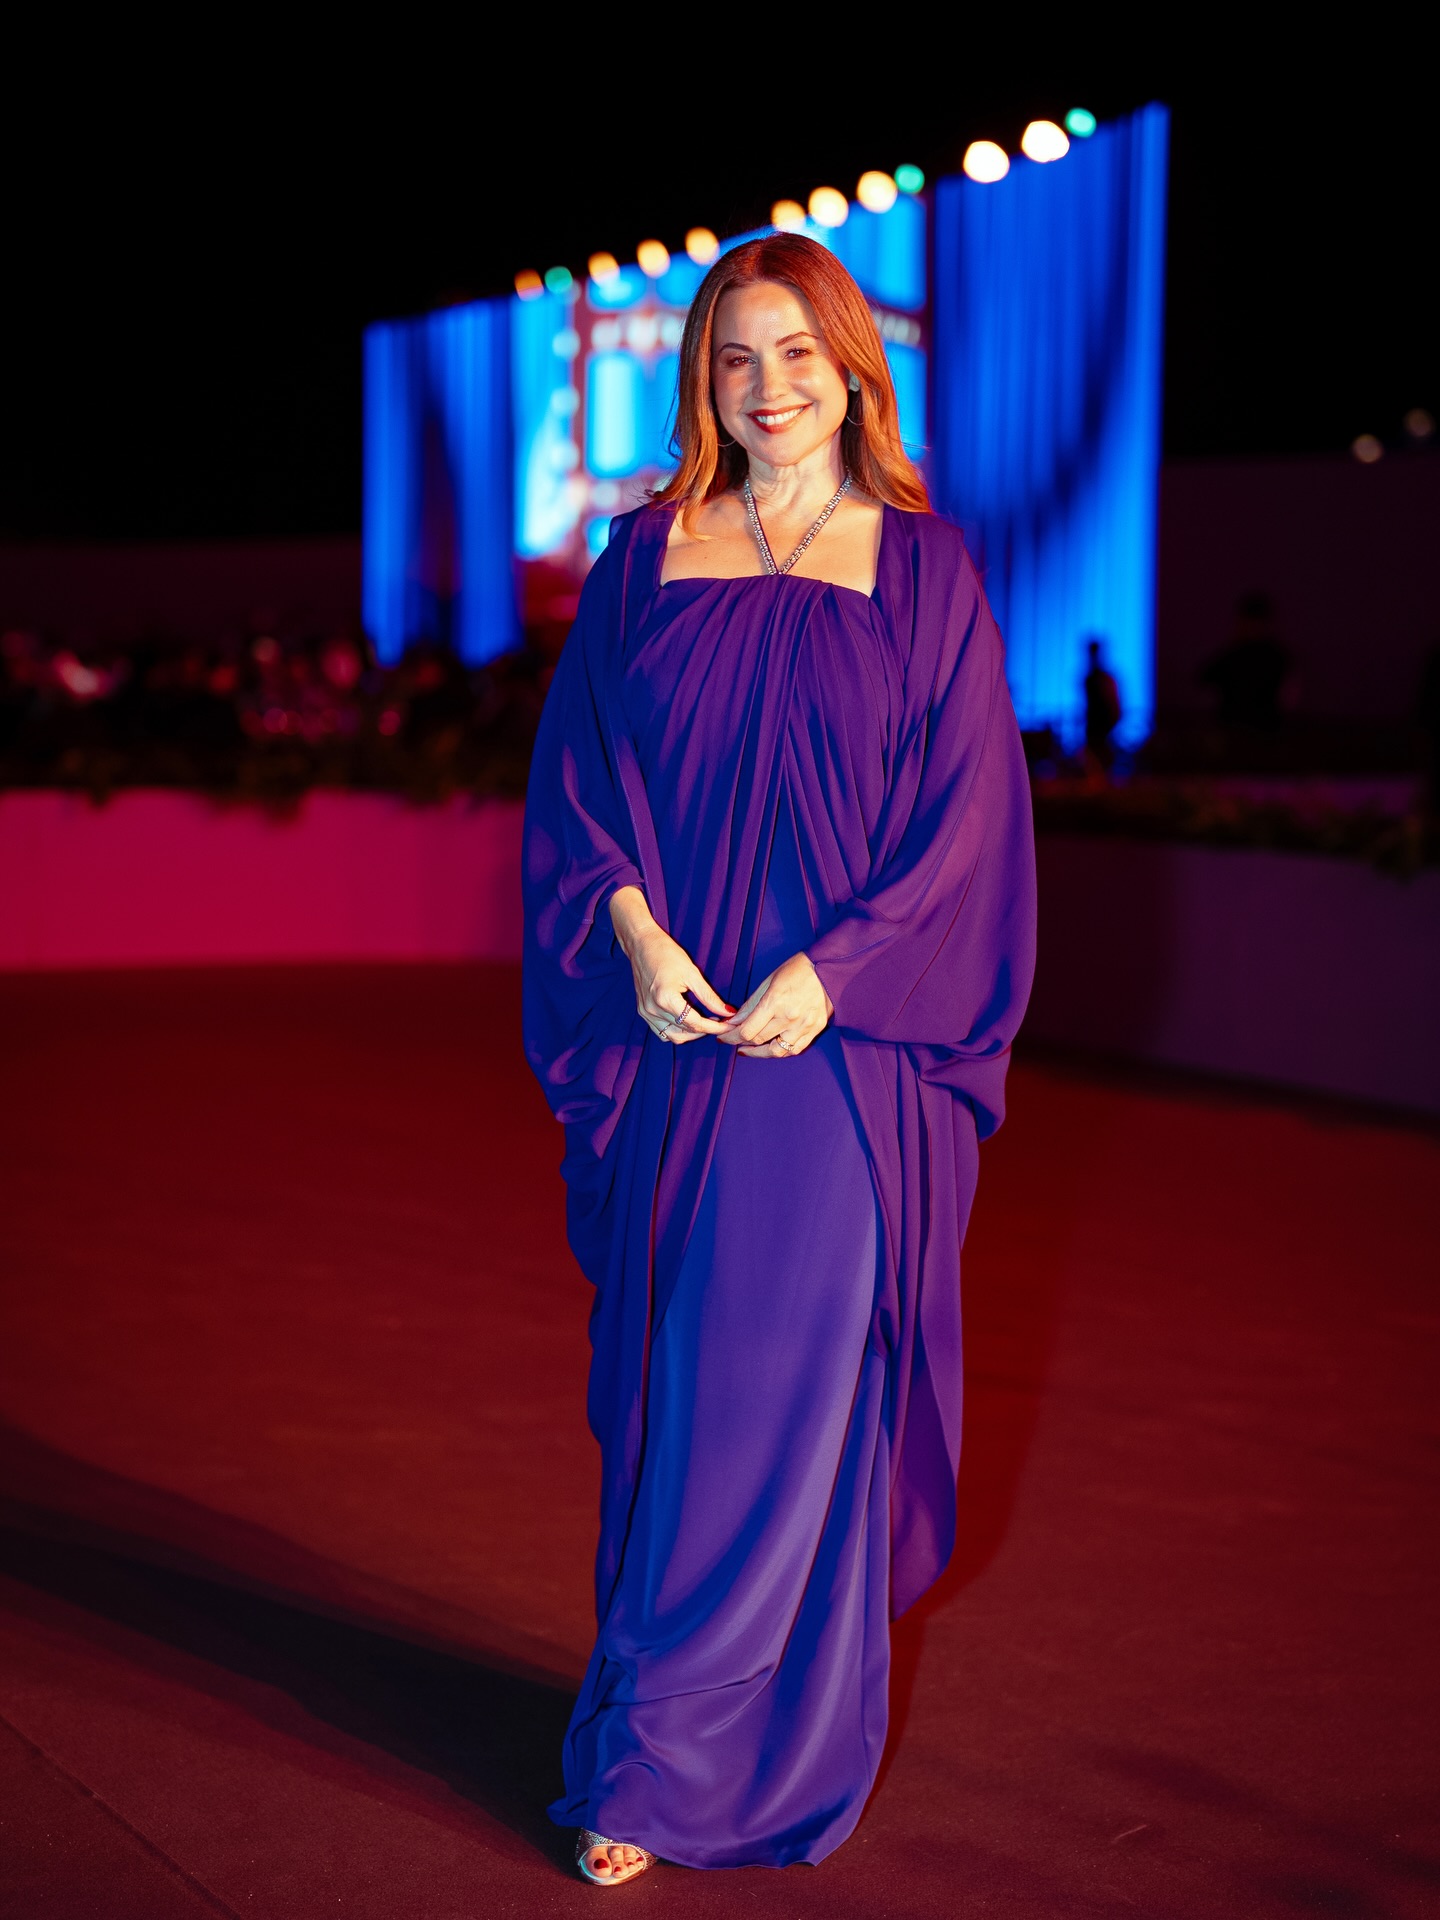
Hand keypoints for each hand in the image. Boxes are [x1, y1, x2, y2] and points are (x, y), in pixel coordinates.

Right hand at [609, 886, 732, 1043]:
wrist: (641, 945)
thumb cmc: (667, 954)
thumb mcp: (692, 973)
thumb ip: (709, 997)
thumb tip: (728, 1012)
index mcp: (666, 999)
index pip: (695, 1023)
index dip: (715, 1027)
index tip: (729, 1026)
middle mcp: (653, 1010)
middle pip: (686, 1032)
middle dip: (706, 1030)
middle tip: (721, 1022)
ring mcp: (645, 1013)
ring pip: (673, 1036)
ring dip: (692, 1034)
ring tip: (706, 1022)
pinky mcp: (643, 1012)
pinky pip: (662, 1032)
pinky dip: (677, 1031)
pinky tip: (688, 1021)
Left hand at [716, 953, 832, 1058]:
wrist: (828, 968)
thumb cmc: (796, 970)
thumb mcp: (768, 982)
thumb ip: (750, 1005)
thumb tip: (732, 1021)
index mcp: (775, 1002)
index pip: (747, 1031)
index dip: (731, 1037)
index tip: (723, 1037)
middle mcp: (789, 1018)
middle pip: (758, 1041)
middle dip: (740, 1042)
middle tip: (732, 1040)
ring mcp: (804, 1026)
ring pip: (776, 1051)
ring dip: (759, 1053)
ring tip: (749, 1049)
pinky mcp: (815, 1030)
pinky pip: (794, 1050)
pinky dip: (780, 1051)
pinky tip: (770, 1047)